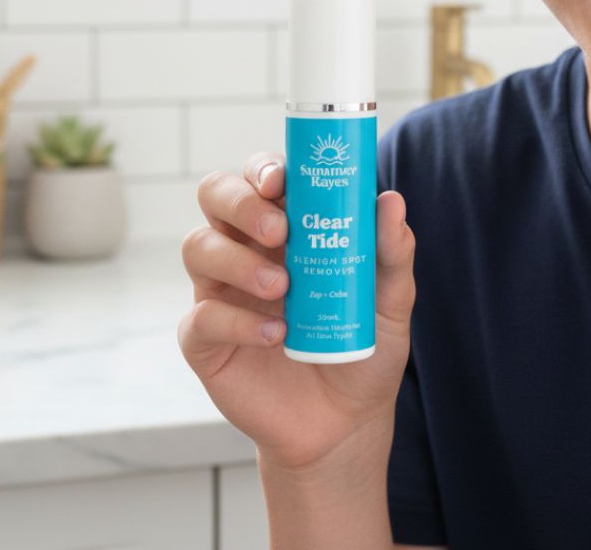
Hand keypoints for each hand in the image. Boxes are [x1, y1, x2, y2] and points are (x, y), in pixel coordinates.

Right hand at [177, 153, 416, 472]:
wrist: (346, 422)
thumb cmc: (363, 344)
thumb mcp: (392, 299)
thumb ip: (392, 252)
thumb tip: (391, 201)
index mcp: (288, 225)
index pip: (261, 176)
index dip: (263, 167)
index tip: (280, 181)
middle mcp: (247, 248)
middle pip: (215, 195)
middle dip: (240, 202)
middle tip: (278, 232)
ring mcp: (222, 292)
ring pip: (197, 247)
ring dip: (237, 261)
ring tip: (282, 288)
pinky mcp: (206, 341)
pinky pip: (200, 318)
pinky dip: (237, 322)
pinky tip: (276, 335)